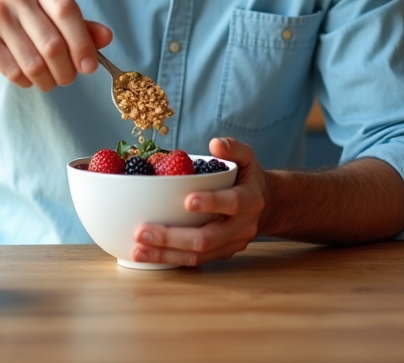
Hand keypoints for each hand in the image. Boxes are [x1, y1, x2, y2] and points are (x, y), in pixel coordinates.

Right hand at [0, 0, 111, 90]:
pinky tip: (28, 78)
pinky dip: (27, 81)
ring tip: (49, 81)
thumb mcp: (46, 10)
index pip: (67, 11)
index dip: (82, 42)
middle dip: (66, 70)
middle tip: (68, 78)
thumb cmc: (16, 14)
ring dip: (47, 80)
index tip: (90, 66)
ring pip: (33, 62)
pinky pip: (13, 70)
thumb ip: (77, 23)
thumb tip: (107, 37)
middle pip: (52, 43)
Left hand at [131, 137, 265, 266]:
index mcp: (251, 200)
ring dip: (166, 253)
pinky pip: (194, 260)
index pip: (233, 203)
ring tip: (138, 249)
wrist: (266, 206)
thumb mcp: (246, 158)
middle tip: (143, 232)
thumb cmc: (248, 178)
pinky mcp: (220, 254)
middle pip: (207, 238)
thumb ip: (233, 148)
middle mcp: (242, 227)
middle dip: (173, 237)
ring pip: (198, 255)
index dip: (212, 203)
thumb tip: (216, 143)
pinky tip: (147, 254)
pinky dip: (170, 259)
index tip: (187, 201)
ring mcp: (231, 245)